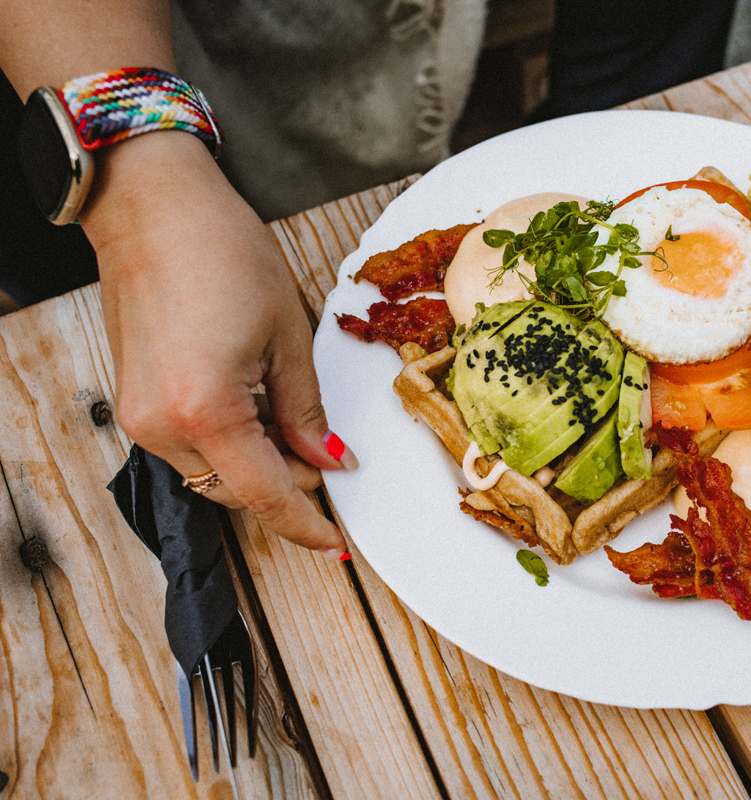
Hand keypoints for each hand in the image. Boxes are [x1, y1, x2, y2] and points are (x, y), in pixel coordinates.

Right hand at [83, 131, 352, 555]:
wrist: (154, 208)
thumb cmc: (223, 253)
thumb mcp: (287, 334)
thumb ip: (307, 410)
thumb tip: (330, 460)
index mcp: (208, 411)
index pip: (267, 494)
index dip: (307, 524)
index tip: (337, 543)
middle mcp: (163, 425)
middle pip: (238, 492)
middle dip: (289, 485)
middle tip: (330, 455)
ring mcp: (141, 416)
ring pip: (213, 474)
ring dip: (260, 465)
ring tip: (293, 420)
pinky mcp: (134, 401)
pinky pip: (191, 448)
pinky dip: (231, 445)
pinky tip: (258, 410)